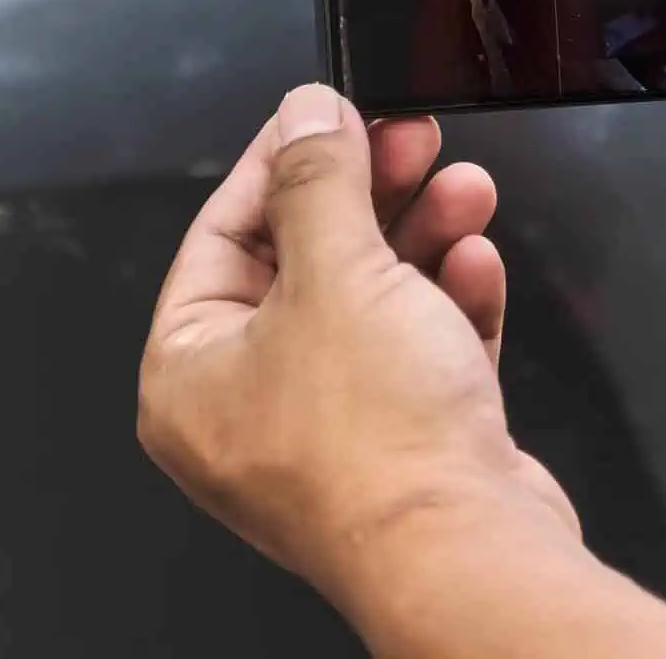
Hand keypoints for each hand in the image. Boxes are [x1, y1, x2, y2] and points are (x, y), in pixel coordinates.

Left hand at [138, 86, 575, 613]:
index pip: (221, 236)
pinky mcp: (403, 447)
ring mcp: (328, 432)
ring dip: (421, 237)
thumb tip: (304, 113)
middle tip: (409, 137)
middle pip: (303, 262)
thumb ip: (317, 179)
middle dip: (368, 194)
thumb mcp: (336, 271)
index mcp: (189, 373)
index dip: (279, 162)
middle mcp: (248, 407)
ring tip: (464, 187)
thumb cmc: (377, 446)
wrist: (469, 554)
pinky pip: (418, 351)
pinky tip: (475, 263)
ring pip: (370, 302)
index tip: (328, 111)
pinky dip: (447, 302)